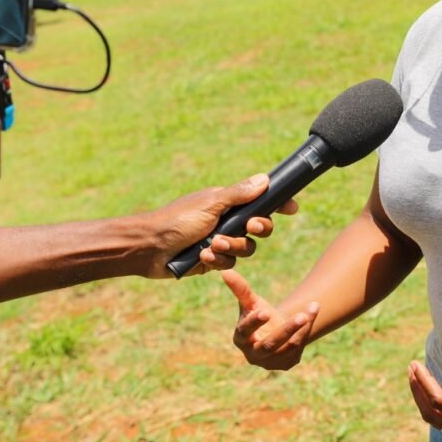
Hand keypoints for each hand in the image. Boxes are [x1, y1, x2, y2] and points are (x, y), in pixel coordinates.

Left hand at [141, 173, 298, 277]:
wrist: (150, 247)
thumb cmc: (177, 219)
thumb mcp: (211, 204)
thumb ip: (239, 194)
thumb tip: (265, 179)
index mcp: (228, 203)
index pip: (260, 201)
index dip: (278, 204)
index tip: (291, 208)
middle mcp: (227, 221)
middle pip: (260, 228)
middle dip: (256, 229)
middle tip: (248, 227)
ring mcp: (221, 241)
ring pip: (247, 249)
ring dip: (232, 247)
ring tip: (211, 244)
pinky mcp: (212, 260)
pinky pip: (229, 263)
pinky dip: (217, 260)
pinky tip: (202, 256)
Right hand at [221, 269, 317, 370]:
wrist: (275, 329)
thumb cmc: (259, 312)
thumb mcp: (250, 301)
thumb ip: (240, 288)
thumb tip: (226, 271)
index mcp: (240, 338)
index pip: (245, 331)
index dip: (254, 322)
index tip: (265, 311)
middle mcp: (253, 355)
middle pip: (270, 344)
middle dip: (287, 329)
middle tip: (301, 315)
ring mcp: (270, 362)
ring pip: (288, 346)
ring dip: (302, 328)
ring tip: (313, 307)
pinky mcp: (286, 364)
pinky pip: (298, 349)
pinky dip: (306, 331)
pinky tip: (311, 315)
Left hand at [408, 361, 441, 441]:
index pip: (439, 402)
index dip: (424, 382)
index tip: (416, 363)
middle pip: (431, 413)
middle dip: (417, 390)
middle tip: (411, 366)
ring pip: (435, 420)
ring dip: (421, 398)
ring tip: (415, 376)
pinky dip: (432, 406)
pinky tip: (432, 392)